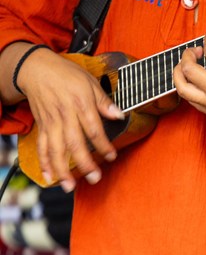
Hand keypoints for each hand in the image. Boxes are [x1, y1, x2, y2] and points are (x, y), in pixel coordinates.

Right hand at [18, 47, 122, 190]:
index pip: (93, 129)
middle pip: (74, 143)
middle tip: (95, 178)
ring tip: (70, 186)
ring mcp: (51, 123)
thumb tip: (120, 115)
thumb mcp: (90, 82)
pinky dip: (44, 162)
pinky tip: (49, 177)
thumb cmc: (66, 75)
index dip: (103, 145)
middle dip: (84, 163)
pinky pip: (42, 147)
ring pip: (56, 149)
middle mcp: (65, 116)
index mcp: (80, 104)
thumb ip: (104, 101)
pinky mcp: (42, 126)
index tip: (112, 156)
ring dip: (62, 169)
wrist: (36, 69)